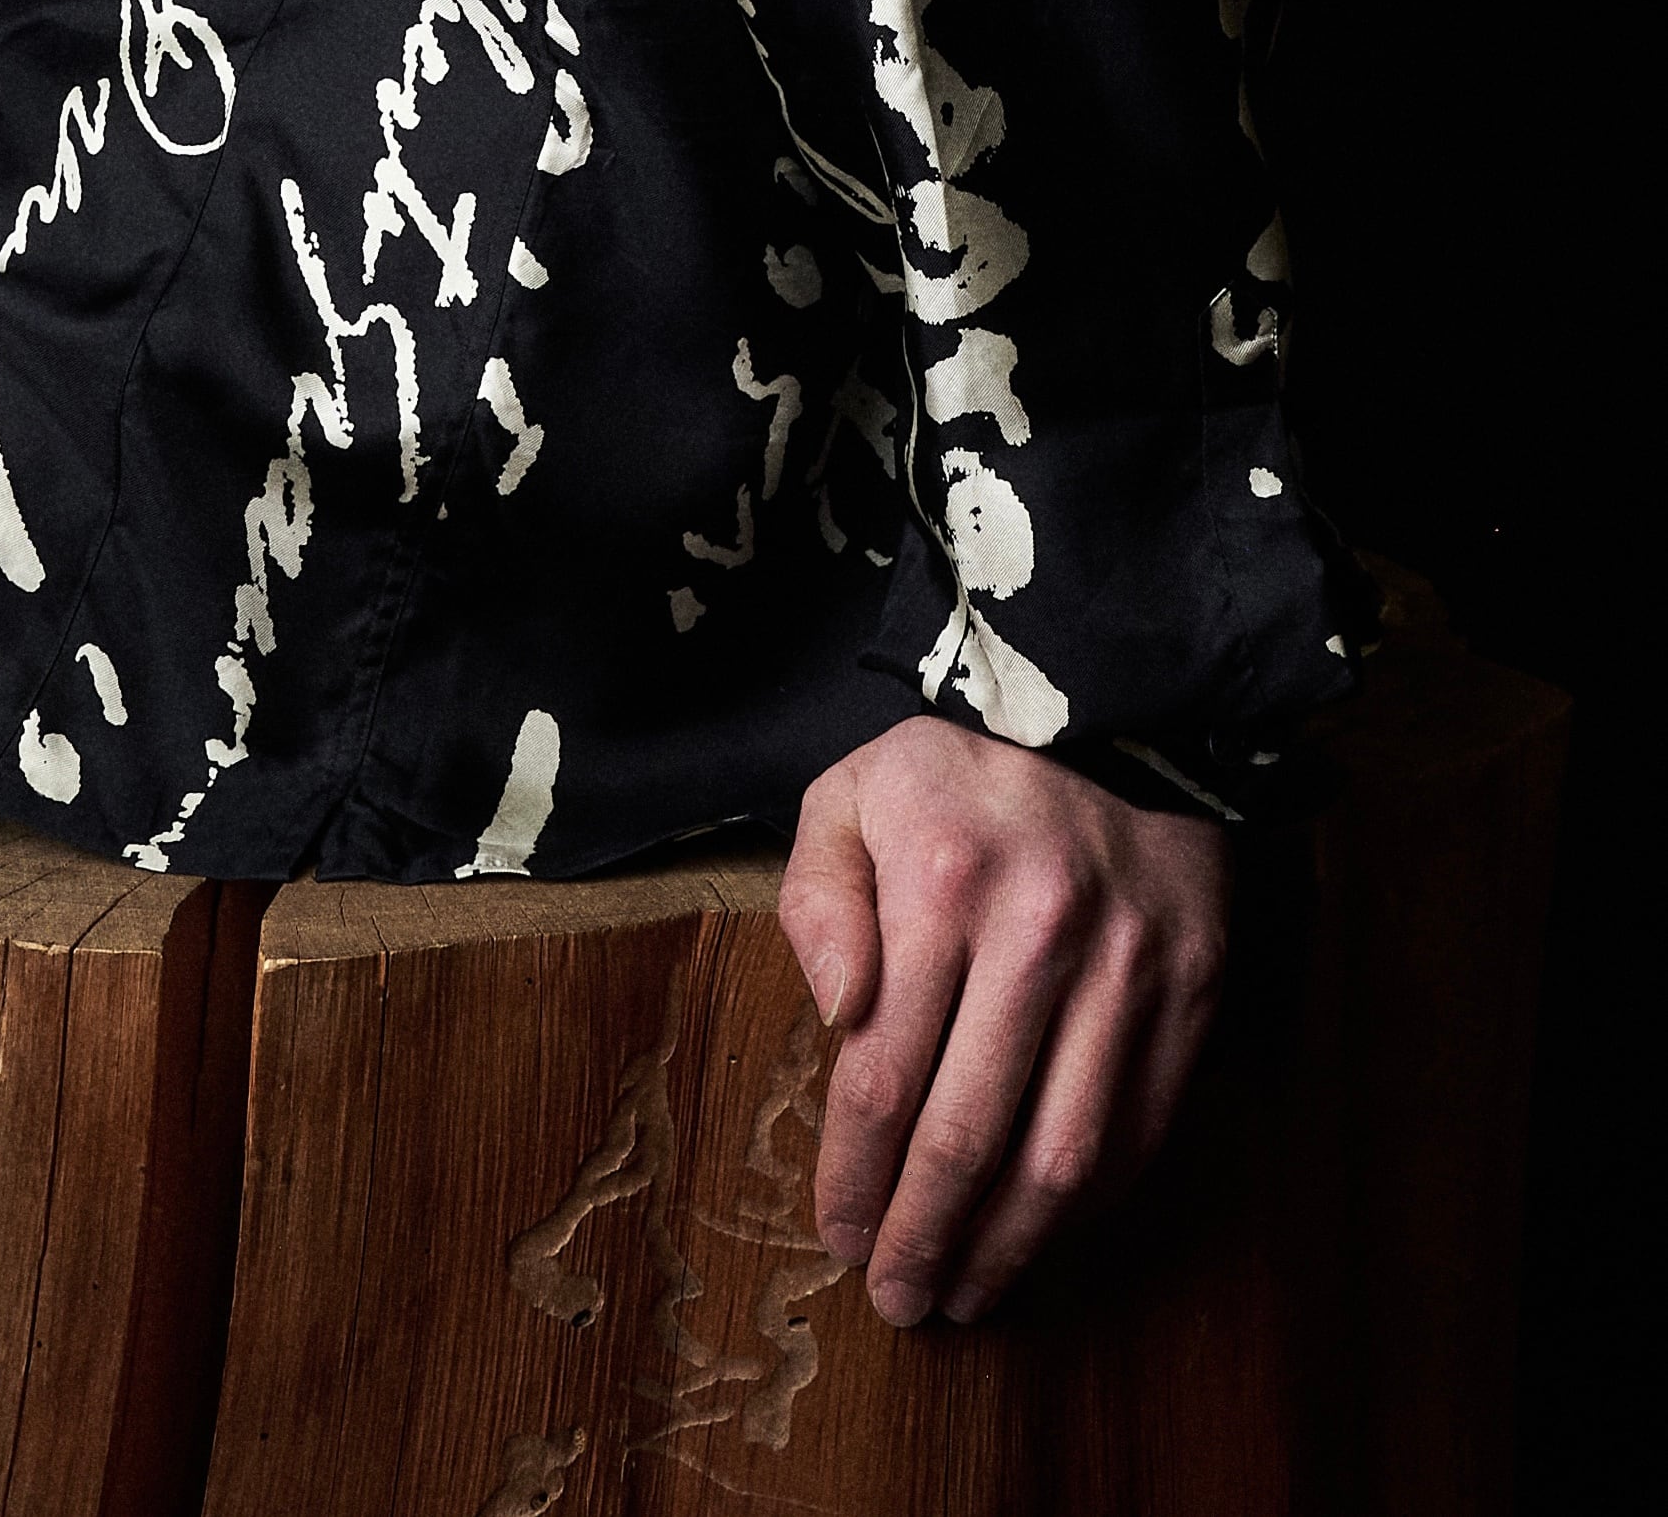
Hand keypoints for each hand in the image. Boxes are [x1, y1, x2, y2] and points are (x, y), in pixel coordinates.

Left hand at [777, 715, 1228, 1327]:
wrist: (1116, 712)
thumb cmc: (959, 775)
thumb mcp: (851, 794)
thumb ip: (818, 900)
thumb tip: (834, 1013)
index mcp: (939, 881)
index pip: (882, 1072)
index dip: (856, 1174)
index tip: (839, 1234)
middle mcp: (1038, 929)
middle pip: (969, 1132)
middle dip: (924, 1235)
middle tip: (896, 1299)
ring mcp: (1128, 966)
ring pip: (1062, 1154)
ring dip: (1009, 1247)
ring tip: (964, 1295)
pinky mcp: (1194, 988)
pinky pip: (1139, 1130)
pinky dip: (1089, 1206)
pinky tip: (1043, 1237)